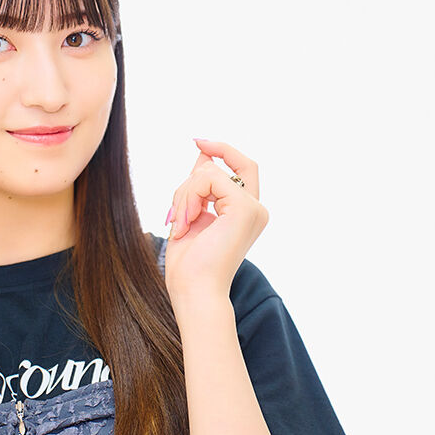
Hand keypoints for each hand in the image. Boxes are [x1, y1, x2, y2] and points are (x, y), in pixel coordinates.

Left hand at [164, 139, 268, 308]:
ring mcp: (253, 209)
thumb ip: (200, 187)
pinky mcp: (244, 208)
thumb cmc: (189, 266)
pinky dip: (188, 196)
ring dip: (184, 194)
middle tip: (179, 199)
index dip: (222, 151)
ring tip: (179, 224)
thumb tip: (203, 153)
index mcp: (245, 214)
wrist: (194, 293)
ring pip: (210, 171)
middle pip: (235, 162)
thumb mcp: (191, 216)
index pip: (241, 169)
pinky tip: (185, 222)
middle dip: (200, 169)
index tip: (199, 141)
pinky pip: (209, 178)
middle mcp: (256, 210)